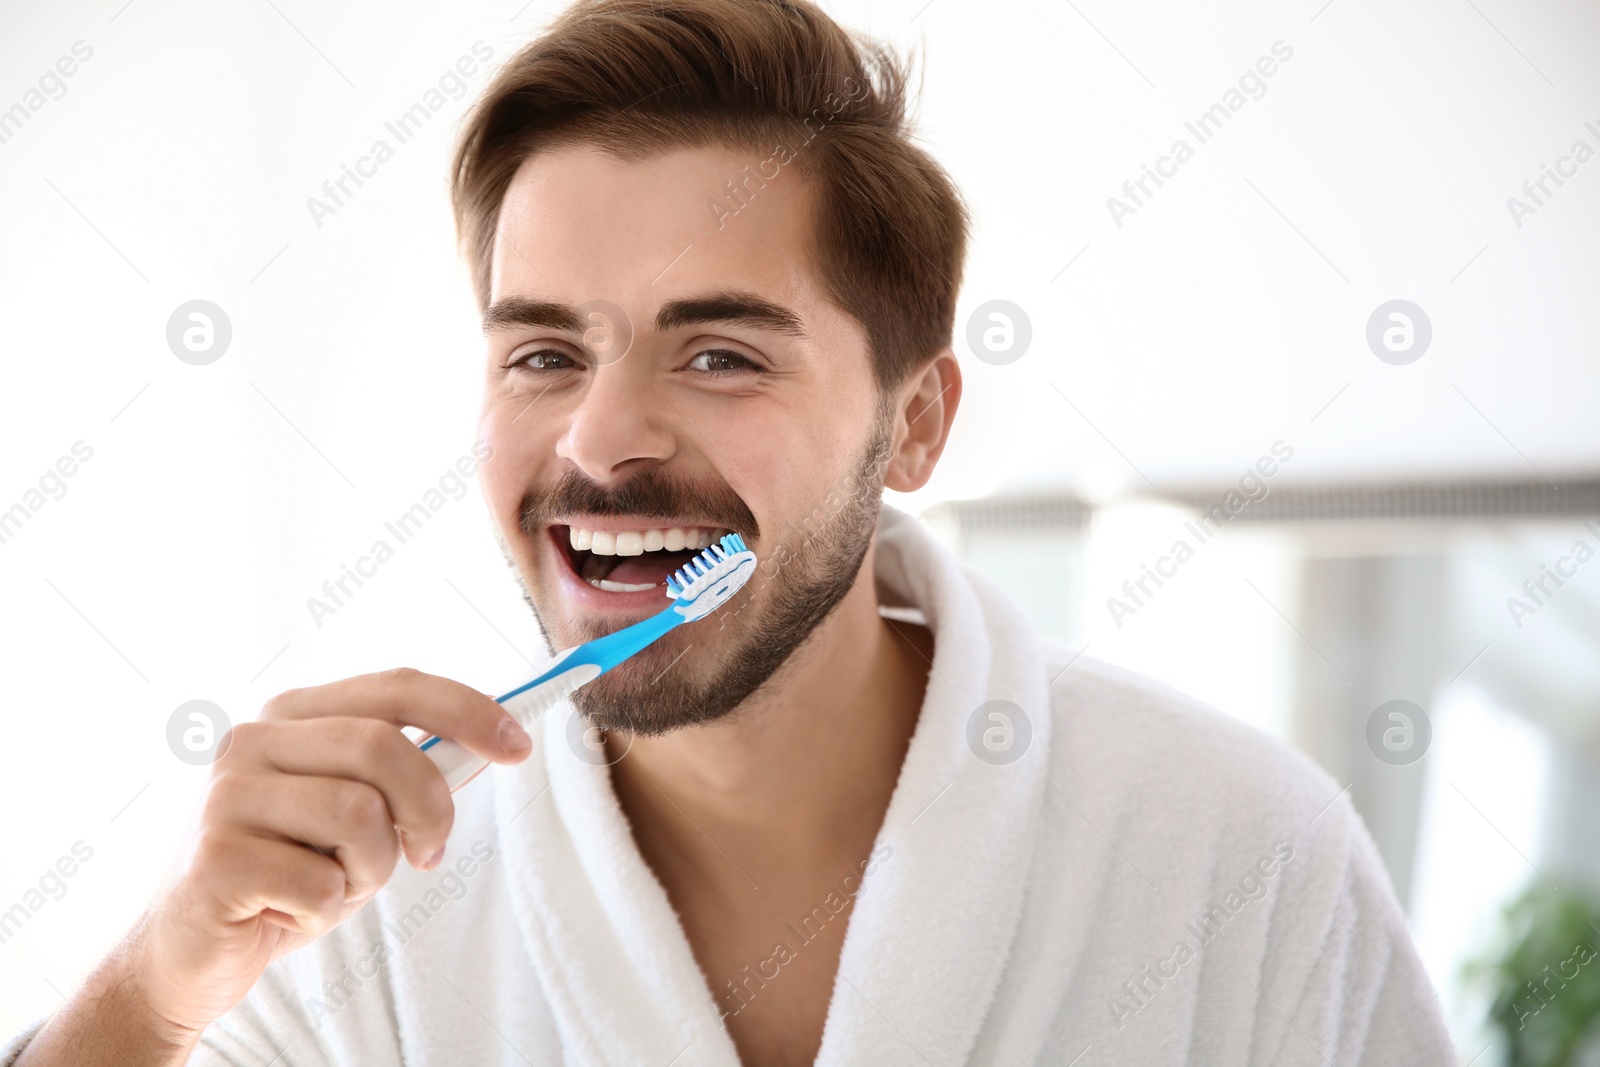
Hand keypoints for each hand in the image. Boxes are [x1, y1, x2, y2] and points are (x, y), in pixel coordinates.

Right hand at [19, 669, 531, 1065]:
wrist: (189, 950)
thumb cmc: (288, 871)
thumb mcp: (355, 813)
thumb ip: (404, 773)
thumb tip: (493, 741)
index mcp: (292, 713)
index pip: (396, 686)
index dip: (467, 709)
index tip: (519, 745)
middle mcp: (252, 739)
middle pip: (386, 748)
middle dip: (431, 807)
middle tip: (430, 853)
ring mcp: (226, 795)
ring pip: (361, 815)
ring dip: (374, 868)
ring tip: (339, 883)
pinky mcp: (215, 857)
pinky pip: (323, 882)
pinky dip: (327, 910)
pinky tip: (291, 912)